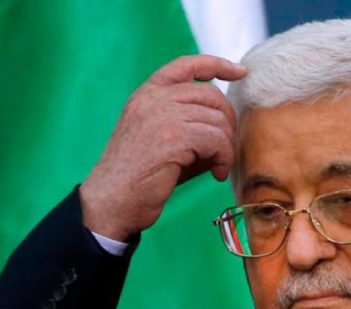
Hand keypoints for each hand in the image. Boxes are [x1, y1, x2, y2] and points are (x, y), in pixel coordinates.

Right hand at [80, 55, 246, 239]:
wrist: (111, 201)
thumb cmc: (139, 177)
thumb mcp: (162, 139)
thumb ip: (188, 122)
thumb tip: (229, 124)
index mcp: (147, 94)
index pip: (186, 65)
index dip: (217, 64)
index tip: (239, 72)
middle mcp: (153, 99)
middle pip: (211, 94)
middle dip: (228, 122)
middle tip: (225, 150)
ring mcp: (162, 115)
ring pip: (217, 119)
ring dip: (226, 146)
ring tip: (219, 166)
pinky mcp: (173, 137)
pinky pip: (216, 140)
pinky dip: (224, 158)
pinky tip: (217, 174)